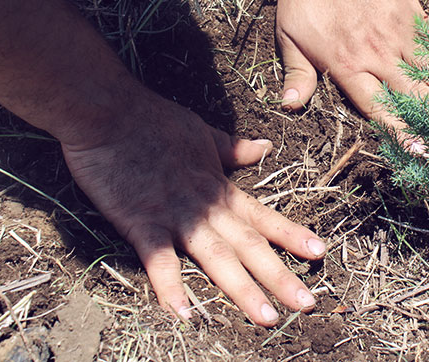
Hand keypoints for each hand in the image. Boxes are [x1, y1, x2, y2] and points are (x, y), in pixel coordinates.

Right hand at [60, 88, 325, 325]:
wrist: (109, 112)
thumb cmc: (154, 120)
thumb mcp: (203, 133)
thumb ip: (233, 148)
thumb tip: (265, 146)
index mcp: (220, 189)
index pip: (264, 217)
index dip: (292, 236)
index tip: (319, 252)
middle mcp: (207, 208)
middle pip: (250, 246)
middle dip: (280, 276)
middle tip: (307, 304)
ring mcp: (177, 216)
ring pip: (218, 258)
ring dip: (244, 289)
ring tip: (267, 317)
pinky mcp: (142, 223)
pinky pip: (159, 261)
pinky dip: (170, 287)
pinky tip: (183, 314)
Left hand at [276, 0, 428, 149]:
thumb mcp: (289, 35)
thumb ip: (297, 74)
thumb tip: (288, 106)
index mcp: (348, 66)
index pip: (379, 108)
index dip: (402, 132)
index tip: (424, 152)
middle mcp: (380, 57)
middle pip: (418, 97)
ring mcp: (401, 36)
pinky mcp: (414, 16)